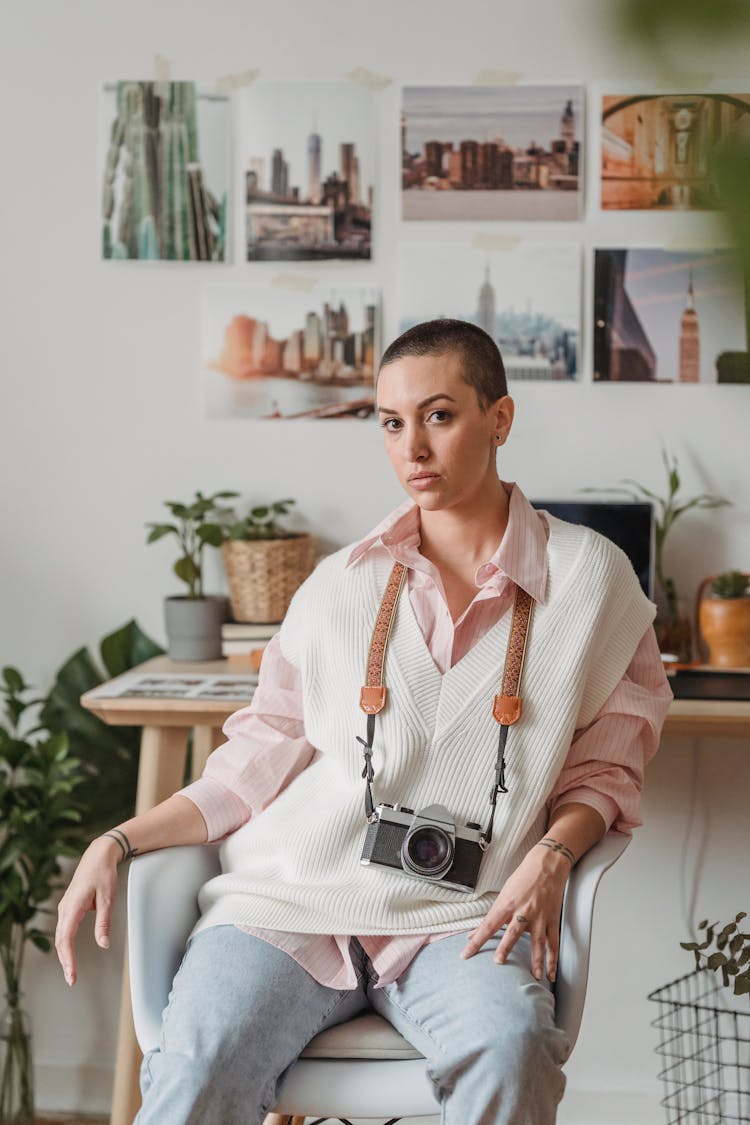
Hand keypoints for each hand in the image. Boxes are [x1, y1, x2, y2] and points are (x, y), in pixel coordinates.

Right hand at [55, 836, 120, 985]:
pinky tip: (70, 954)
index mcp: (73, 907)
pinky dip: (65, 944)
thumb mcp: (108, 899)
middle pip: (60, 941)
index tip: (72, 974)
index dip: (68, 959)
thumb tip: (103, 944)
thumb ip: (104, 922)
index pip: (66, 939)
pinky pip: (64, 928)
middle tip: (71, 980)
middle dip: (65, 961)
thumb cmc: (103, 873)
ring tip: (71, 971)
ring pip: (60, 935)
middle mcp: (65, 908)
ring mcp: (65, 907)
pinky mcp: (69, 906)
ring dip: (64, 954)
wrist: (99, 855)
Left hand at [461, 843, 569, 980]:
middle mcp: (523, 912)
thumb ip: (492, 915)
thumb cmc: (524, 877)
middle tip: (498, 963)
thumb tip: (476, 932)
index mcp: (507, 904)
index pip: (488, 925)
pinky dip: (553, 960)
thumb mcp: (504, 893)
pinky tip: (551, 973)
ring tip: (534, 977)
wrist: (547, 865)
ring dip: (536, 961)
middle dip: (505, 948)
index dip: (476, 940)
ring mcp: (539, 917)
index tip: (466, 954)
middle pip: (512, 933)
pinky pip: (553, 943)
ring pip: (538, 943)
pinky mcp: (551, 920)